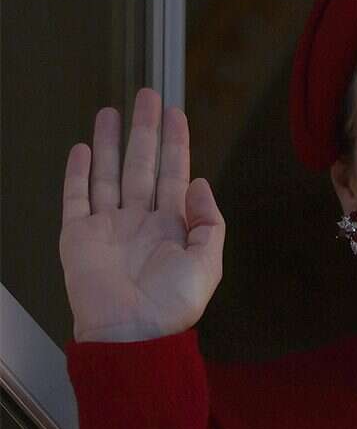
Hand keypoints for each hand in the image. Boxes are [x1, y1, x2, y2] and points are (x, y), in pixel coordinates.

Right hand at [60, 88, 225, 342]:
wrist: (132, 332)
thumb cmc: (172, 305)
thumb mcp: (208, 263)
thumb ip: (208, 222)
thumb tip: (201, 182)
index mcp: (173, 227)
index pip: (174, 173)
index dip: (175, 143)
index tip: (175, 113)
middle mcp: (140, 221)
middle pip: (141, 164)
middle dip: (145, 130)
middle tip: (147, 96)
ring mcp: (108, 226)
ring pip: (108, 173)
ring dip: (110, 142)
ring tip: (111, 111)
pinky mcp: (78, 235)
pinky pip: (76, 197)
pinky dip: (78, 172)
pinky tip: (83, 148)